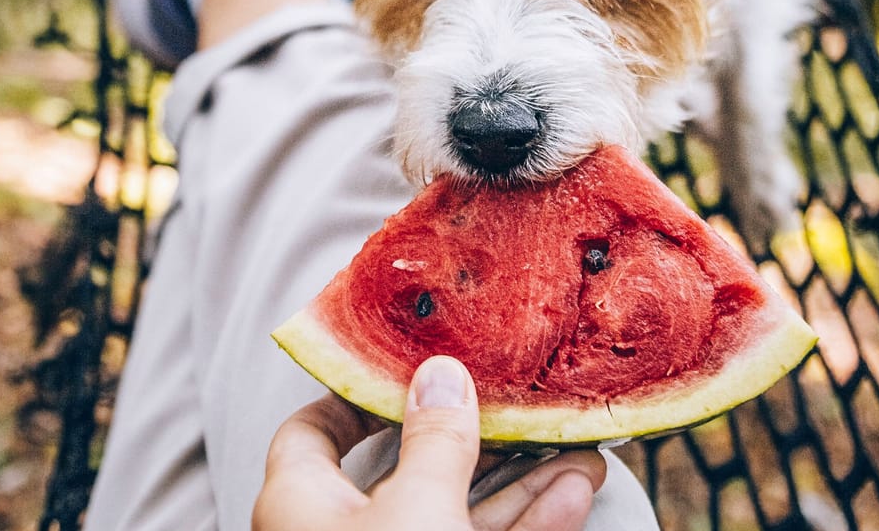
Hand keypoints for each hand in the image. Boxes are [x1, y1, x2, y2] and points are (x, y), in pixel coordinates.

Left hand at [254, 356, 607, 530]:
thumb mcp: (417, 508)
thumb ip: (434, 439)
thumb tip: (439, 373)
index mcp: (300, 505)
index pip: (313, 431)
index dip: (358, 393)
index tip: (412, 365)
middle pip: (406, 471)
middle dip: (476, 439)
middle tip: (522, 404)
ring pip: (456, 517)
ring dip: (520, 485)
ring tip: (577, 448)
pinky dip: (527, 529)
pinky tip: (574, 496)